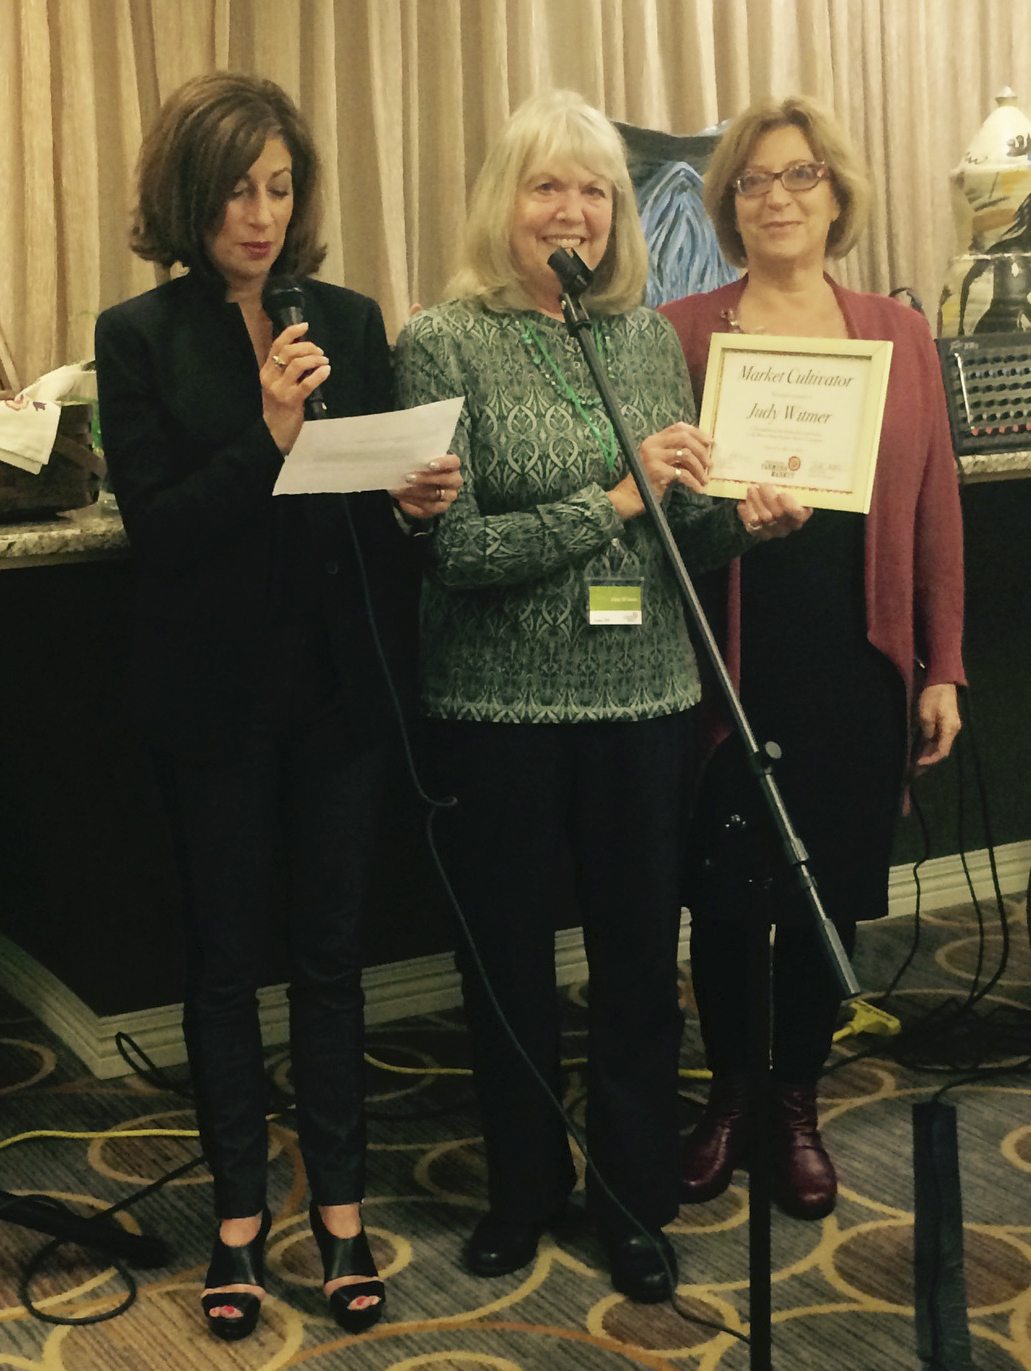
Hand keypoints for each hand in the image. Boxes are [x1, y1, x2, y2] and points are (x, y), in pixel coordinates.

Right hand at [260, 322, 330, 453]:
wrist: (274, 431)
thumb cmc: (280, 407)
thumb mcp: (279, 384)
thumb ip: (287, 369)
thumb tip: (304, 350)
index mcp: (266, 370)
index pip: (277, 345)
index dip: (291, 333)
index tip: (305, 326)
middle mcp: (270, 377)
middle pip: (288, 352)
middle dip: (307, 347)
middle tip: (320, 352)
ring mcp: (280, 389)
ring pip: (297, 365)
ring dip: (315, 359)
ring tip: (324, 361)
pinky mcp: (291, 400)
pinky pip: (307, 383)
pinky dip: (318, 375)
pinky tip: (326, 371)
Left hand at [391, 453, 461, 519]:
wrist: (416, 482)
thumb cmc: (419, 466)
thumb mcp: (418, 459)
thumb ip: (415, 458)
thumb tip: (402, 458)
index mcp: (452, 465)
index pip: (454, 462)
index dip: (443, 463)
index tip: (429, 464)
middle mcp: (455, 481)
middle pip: (447, 480)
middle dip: (426, 479)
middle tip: (408, 477)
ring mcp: (450, 496)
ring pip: (437, 496)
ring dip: (417, 492)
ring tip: (401, 490)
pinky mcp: (441, 507)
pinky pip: (430, 508)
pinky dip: (414, 503)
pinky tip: (402, 499)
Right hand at [607, 422, 711, 519]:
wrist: (631, 497)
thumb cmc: (648, 480)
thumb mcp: (662, 461)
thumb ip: (676, 452)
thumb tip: (703, 450)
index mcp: (654, 440)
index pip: (678, 427)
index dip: (697, 432)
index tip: (710, 442)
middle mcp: (652, 445)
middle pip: (684, 438)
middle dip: (701, 451)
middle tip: (709, 464)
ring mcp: (653, 457)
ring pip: (686, 455)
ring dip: (699, 468)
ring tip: (705, 479)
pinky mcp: (657, 471)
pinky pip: (682, 474)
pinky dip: (693, 482)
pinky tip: (698, 488)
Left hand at [737, 483, 811, 538]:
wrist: (768, 497)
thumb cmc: (782, 488)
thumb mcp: (789, 482)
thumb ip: (790, 478)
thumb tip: (787, 464)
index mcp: (802, 512)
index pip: (798, 513)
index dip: (789, 505)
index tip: (781, 493)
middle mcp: (789, 525)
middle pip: (778, 514)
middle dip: (767, 498)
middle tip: (761, 484)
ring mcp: (775, 531)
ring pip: (763, 519)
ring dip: (755, 502)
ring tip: (751, 489)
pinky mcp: (760, 533)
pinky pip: (752, 526)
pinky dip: (746, 513)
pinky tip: (743, 503)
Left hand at [912, 683, 960, 770]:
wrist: (941, 682)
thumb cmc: (933, 696)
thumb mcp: (926, 714)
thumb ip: (927, 730)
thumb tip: (927, 741)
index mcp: (949, 729)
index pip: (942, 751)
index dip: (930, 760)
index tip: (918, 764)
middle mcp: (952, 730)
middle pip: (941, 751)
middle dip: (929, 761)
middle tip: (915, 771)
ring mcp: (950, 728)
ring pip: (940, 746)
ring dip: (929, 755)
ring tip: (916, 765)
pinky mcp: (946, 724)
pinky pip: (939, 740)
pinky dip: (930, 747)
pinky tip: (921, 752)